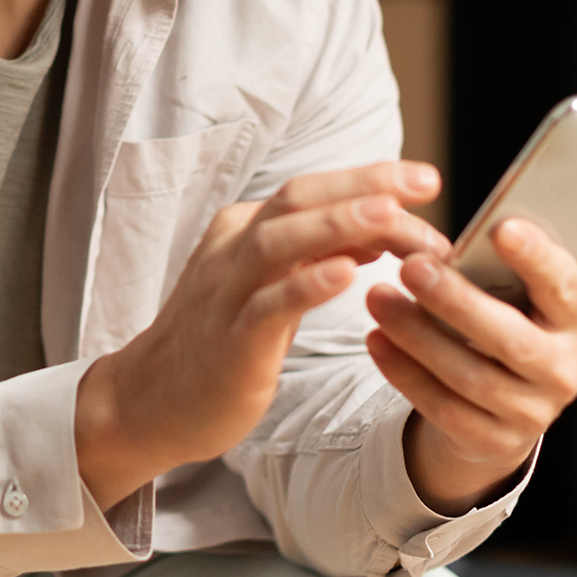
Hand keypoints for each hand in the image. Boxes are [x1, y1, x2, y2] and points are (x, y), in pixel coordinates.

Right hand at [76, 161, 449, 509]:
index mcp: (244, 230)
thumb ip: (320, 252)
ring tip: (390, 215)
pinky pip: (267, 306)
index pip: (311, 189)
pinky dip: (305, 286)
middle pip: (299, 200)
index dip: (369, 177)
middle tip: (425, 181)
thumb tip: (383, 222)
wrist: (151, 399)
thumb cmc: (222, 338)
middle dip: (364, 186)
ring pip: (280, 243)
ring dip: (338, 225)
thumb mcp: (272, 284)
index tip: (425, 178)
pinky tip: (346, 275)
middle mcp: (233, 250)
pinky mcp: (229, 343)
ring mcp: (226, 294)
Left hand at [365, 216, 576, 515]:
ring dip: (417, 336)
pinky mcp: (491, 440)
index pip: (564, 287)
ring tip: (378, 297)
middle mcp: (565, 371)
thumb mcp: (553, 287)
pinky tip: (378, 340)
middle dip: (457, 302)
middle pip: (510, 339)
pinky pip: (441, 407)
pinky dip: (404, 372)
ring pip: (469, 376)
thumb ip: (567, 250)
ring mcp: (531, 412)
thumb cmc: (529, 320)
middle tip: (412, 266)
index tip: (501, 227)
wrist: (517, 401)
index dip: (536, 259)